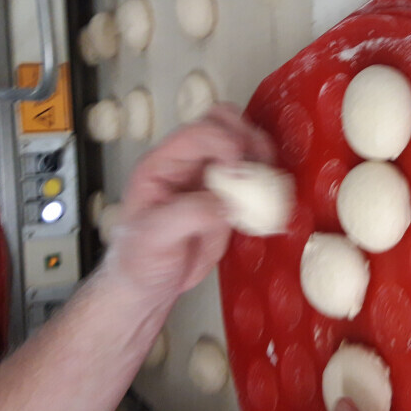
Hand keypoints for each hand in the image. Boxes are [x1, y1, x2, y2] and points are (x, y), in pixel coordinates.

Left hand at [103, 104, 275, 303]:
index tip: (240, 172)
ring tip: (270, 180)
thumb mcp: (153, 238)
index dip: (225, 144)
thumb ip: (187, 216)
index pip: (198, 134)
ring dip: (261, 155)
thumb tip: (227, 202)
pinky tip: (271, 198)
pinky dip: (268, 181)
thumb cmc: (139, 261)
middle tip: (261, 166)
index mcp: (161, 164)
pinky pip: (253, 178)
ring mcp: (209, 179)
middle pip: (222, 124)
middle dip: (247, 137)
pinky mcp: (228, 198)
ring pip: (242, 144)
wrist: (150, 286)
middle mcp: (187, 164)